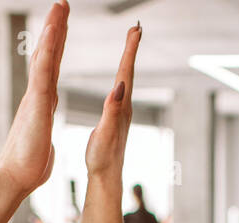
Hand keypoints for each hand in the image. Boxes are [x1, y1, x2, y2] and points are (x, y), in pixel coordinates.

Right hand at [0, 1, 68, 195]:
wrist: (13, 179)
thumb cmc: (26, 169)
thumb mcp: (42, 147)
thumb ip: (42, 137)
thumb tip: (41, 140)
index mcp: (41, 105)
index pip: (51, 69)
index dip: (56, 47)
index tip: (61, 28)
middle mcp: (37, 95)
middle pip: (47, 55)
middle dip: (55, 28)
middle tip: (62, 4)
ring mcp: (35, 96)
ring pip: (45, 55)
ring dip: (53, 29)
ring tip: (61, 5)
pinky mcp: (36, 102)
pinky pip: (43, 69)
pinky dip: (48, 48)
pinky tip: (54, 29)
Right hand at [84, 22, 140, 177]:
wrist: (106, 178)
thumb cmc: (102, 158)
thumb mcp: (104, 133)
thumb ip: (112, 110)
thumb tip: (119, 86)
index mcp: (121, 107)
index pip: (126, 72)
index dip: (129, 49)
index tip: (135, 29)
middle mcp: (124, 107)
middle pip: (128, 71)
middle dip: (131, 48)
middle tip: (135, 28)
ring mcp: (121, 113)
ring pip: (125, 79)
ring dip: (127, 60)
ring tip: (130, 44)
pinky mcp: (116, 119)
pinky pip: (119, 90)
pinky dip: (121, 76)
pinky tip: (119, 78)